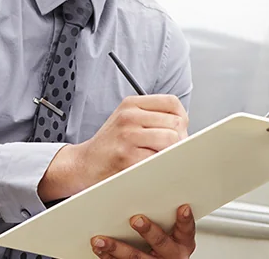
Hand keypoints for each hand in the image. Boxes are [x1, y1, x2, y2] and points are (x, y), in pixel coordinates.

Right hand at [38, 95, 186, 202]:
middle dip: (179, 138)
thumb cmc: (110, 144)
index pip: (172, 103)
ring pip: (171, 141)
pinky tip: (150, 166)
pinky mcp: (128, 158)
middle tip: (170, 149)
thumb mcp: (127, 120)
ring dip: (171, 152)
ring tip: (160, 157)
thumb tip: (185, 129)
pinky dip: (160, 165)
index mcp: (131, 104)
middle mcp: (129, 117)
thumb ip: (153, 117)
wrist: (83, 164)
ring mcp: (128, 137)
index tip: (178, 130)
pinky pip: (159, 160)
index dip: (181, 118)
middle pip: (175, 123)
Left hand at [92, 204, 195, 257]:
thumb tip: (151, 183)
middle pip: (160, 243)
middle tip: (135, 219)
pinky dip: (108, 256)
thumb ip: (165, 212)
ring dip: (116, 248)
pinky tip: (99, 248)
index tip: (183, 207)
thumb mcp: (173, 229)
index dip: (185, 219)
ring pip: (135, 257)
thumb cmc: (165, 239)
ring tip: (100, 239)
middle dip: (148, 231)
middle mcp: (171, 255)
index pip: (186, 230)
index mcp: (183, 242)